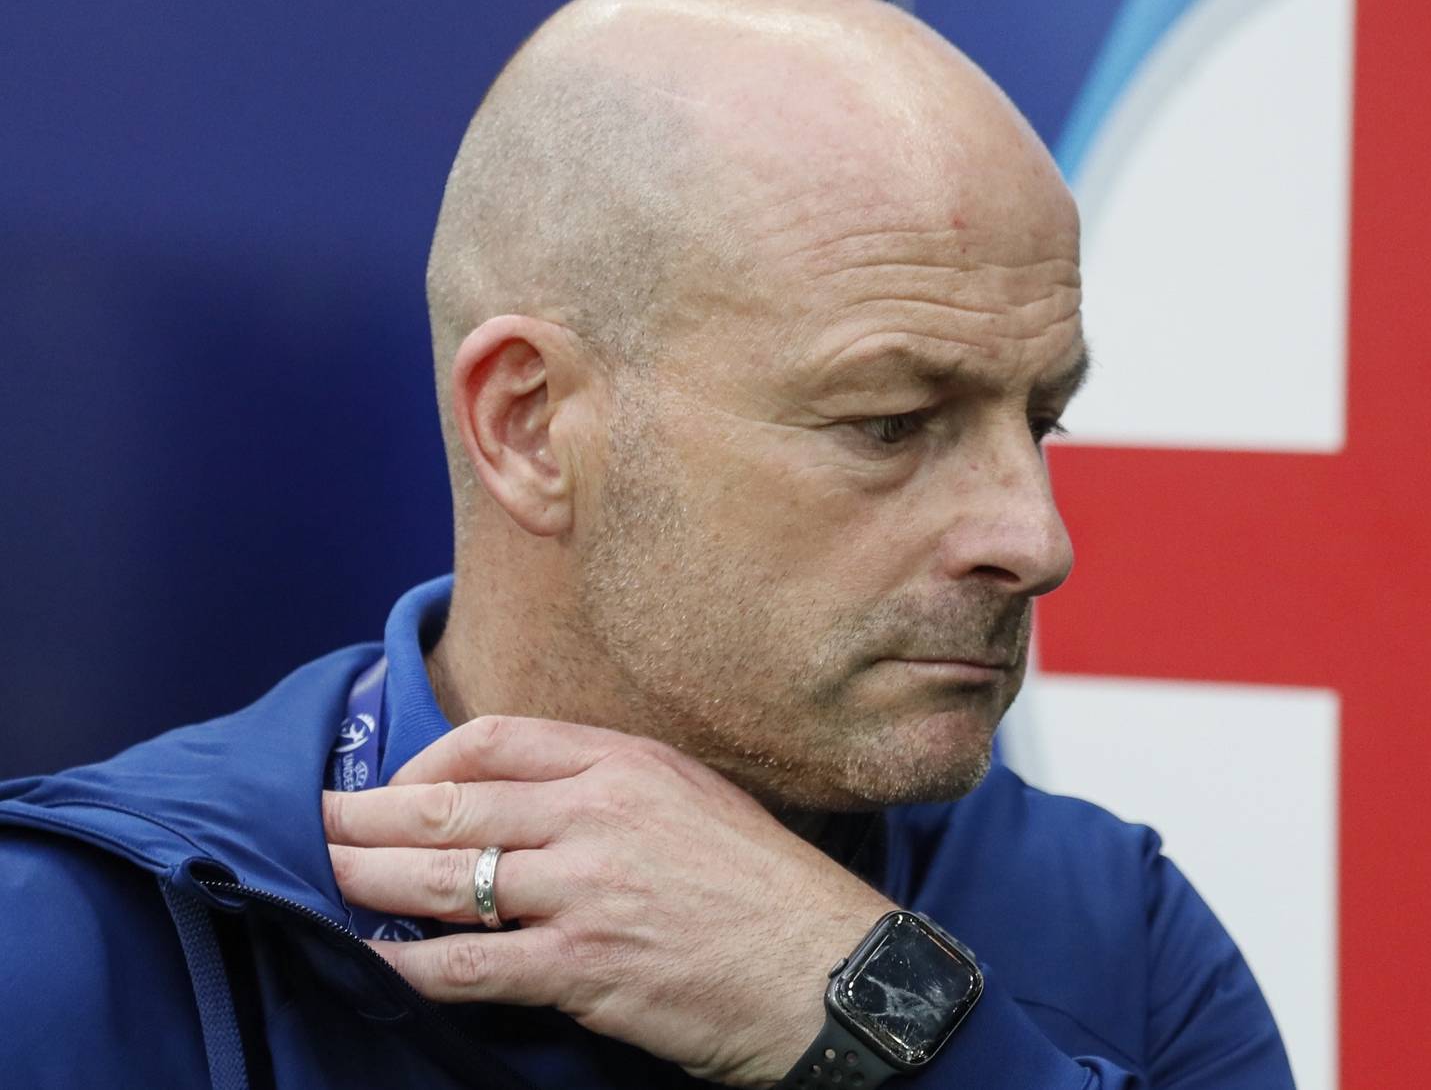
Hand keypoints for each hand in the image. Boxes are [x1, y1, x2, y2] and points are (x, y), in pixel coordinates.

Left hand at [322, 715, 892, 1086]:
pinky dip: (411, 966)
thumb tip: (528, 810)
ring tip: (323, 885)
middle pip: (449, 805)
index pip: (494, 738)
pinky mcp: (585, 966)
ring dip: (367, 886)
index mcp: (630, 764)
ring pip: (441, 880)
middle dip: (364, 820)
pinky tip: (380, 964)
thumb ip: (615, 793)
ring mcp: (589, 890)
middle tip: (314, 827)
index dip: (424, 762)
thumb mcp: (699, 806)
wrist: (834, 973)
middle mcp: (602, 814)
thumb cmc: (770, 895)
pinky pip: (468, 964)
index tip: (394, 788)